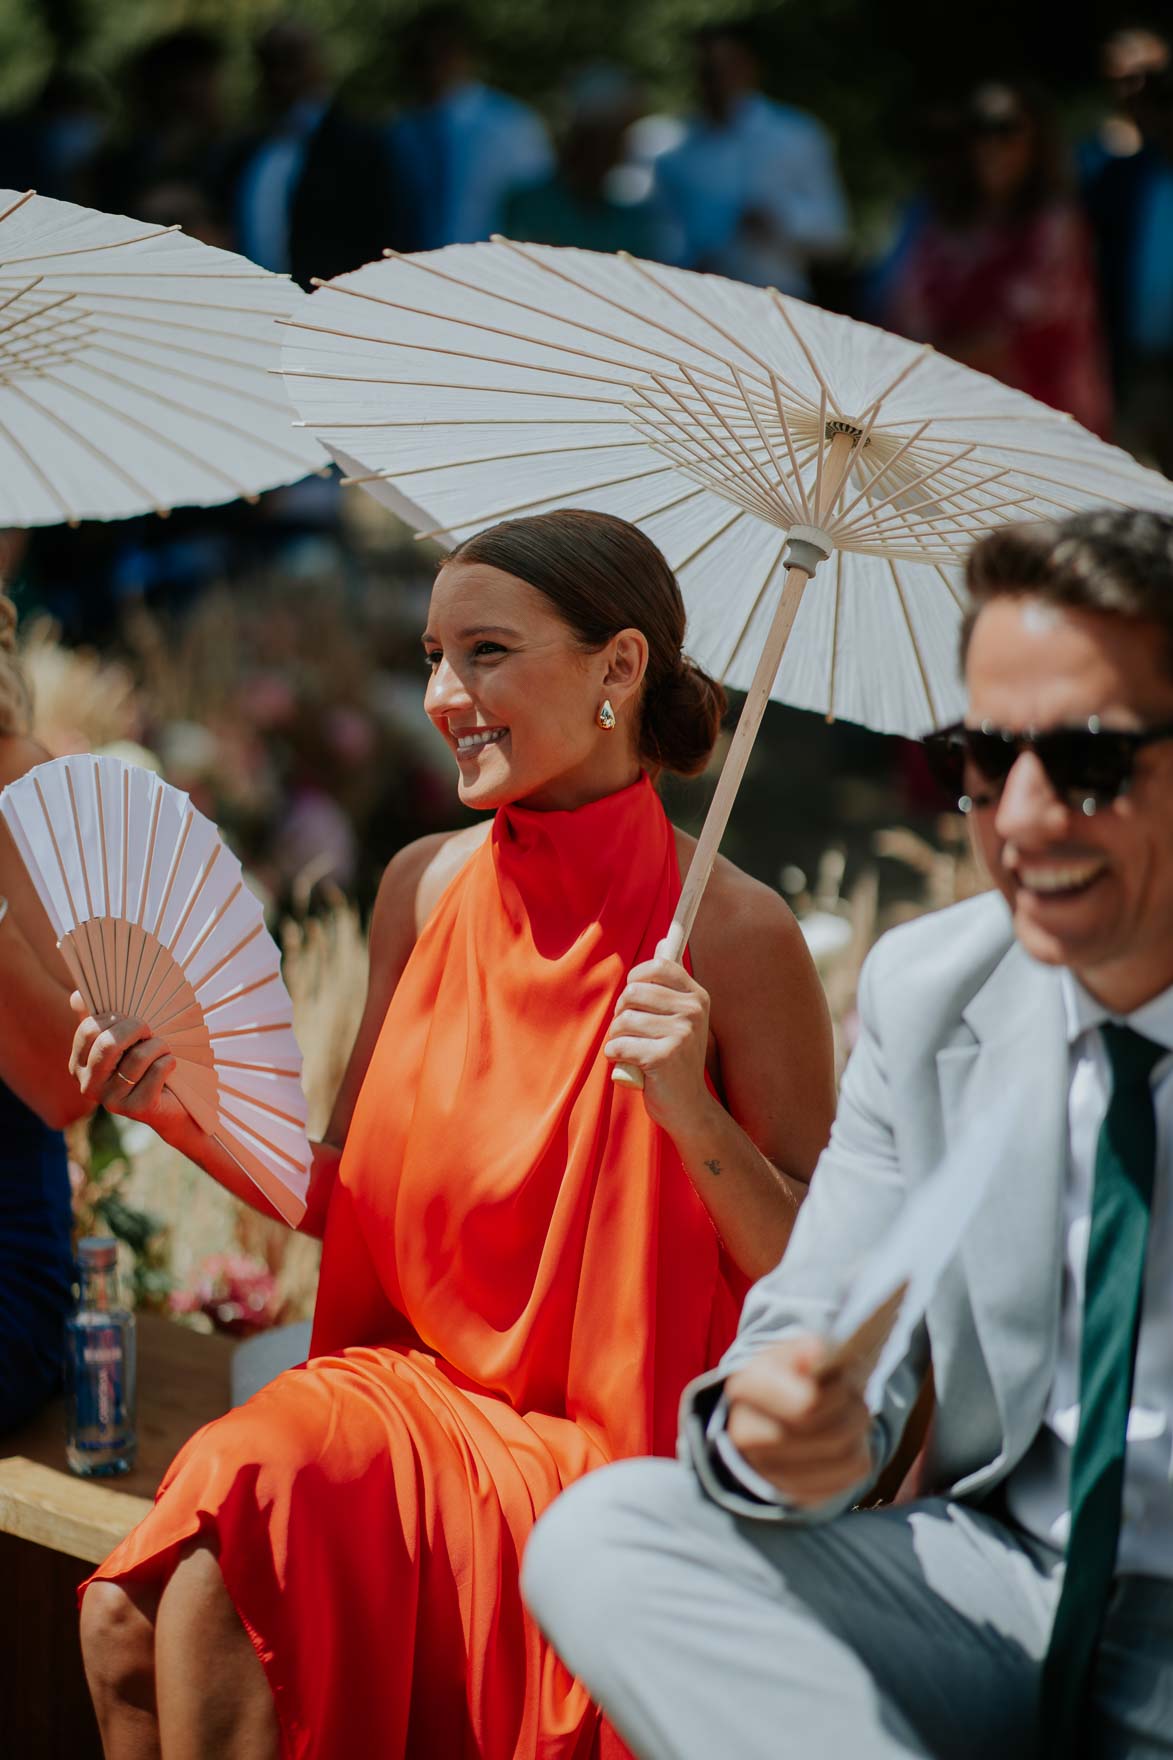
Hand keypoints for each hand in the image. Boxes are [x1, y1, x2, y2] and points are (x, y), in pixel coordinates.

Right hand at [68, 994, 186, 1135]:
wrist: (171, 1103)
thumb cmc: (145, 1063)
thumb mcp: (121, 1039)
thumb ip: (100, 1017)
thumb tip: (76, 997)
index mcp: (79, 1065)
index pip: (89, 1030)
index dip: (116, 1017)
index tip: (131, 1019)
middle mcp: (89, 1086)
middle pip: (109, 1043)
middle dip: (136, 1027)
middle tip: (149, 1031)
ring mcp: (111, 1101)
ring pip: (138, 1056)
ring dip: (158, 1045)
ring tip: (163, 1049)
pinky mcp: (137, 1109)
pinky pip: (158, 1069)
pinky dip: (169, 1061)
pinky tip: (169, 1066)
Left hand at [605, 940, 712, 1131]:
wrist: (689, 1107)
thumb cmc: (676, 1059)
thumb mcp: (680, 1017)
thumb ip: (670, 983)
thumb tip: (664, 940)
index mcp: (697, 997)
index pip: (657, 966)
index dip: (636, 980)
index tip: (636, 1000)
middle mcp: (693, 1012)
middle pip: (632, 992)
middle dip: (622, 1015)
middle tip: (634, 1035)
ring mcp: (681, 1034)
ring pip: (622, 1021)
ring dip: (617, 1039)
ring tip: (633, 1052)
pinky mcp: (664, 1056)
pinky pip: (618, 1045)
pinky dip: (616, 1057)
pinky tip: (633, 1067)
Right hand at [725, 1336, 872, 1507]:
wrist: (771, 1411)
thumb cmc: (789, 1375)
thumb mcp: (793, 1352)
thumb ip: (807, 1349)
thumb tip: (817, 1353)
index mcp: (745, 1388)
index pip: (809, 1404)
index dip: (840, 1392)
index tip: (845, 1379)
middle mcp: (747, 1435)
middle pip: (832, 1434)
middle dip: (855, 1412)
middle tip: (856, 1396)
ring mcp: (768, 1472)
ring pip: (845, 1458)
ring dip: (861, 1433)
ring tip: (854, 1414)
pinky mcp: (795, 1494)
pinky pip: (849, 1478)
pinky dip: (860, 1456)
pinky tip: (848, 1440)